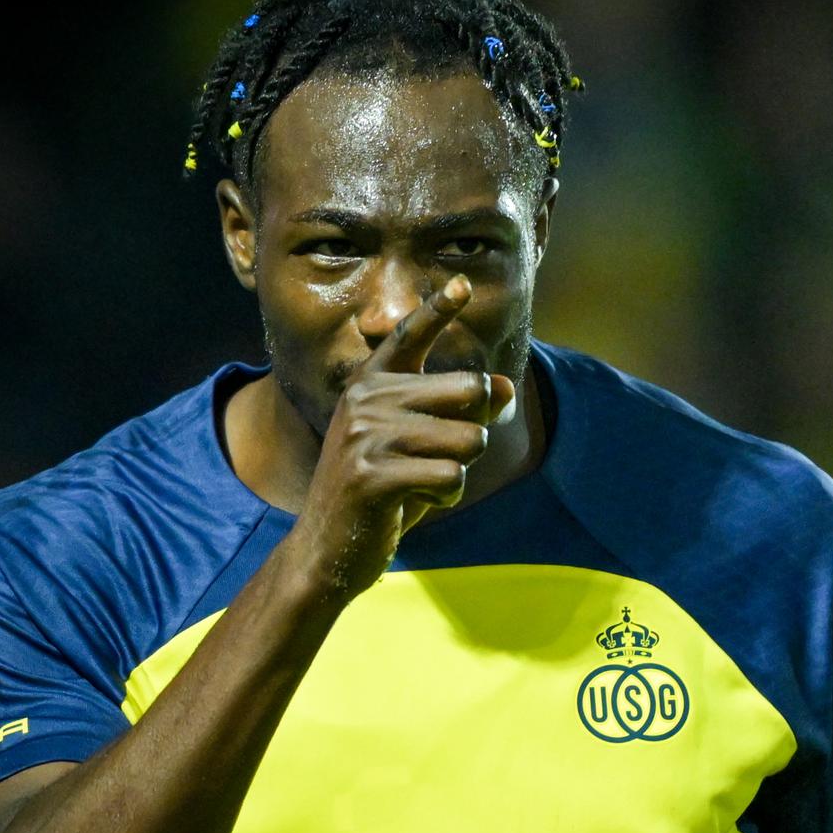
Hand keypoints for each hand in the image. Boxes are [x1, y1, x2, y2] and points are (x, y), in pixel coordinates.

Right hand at [285, 276, 514, 599]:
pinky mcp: (371, 476)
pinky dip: (447, 498)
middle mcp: (366, 399)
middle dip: (474, 430)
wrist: (327, 548)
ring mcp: (364, 436)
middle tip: (440, 458)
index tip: (461, 284)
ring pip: (468, 439)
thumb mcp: (424, 447)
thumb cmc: (383, 493)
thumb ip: (462, 414)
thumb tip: (505, 386)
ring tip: (422, 485)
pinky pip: (451, 478)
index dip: (437, 309)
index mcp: (372, 384)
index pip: (410, 335)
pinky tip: (416, 504)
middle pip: (470, 390)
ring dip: (459, 472)